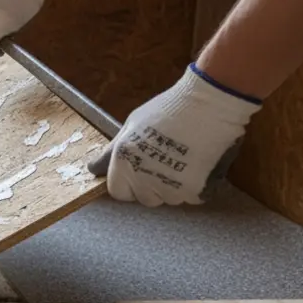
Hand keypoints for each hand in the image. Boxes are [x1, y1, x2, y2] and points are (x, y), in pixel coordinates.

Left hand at [87, 65, 260, 206]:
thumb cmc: (168, 109)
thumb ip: (111, 153)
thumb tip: (93, 169)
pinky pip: (192, 197)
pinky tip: (199, 162)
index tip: (140, 169)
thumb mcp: (131, 126)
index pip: (118, 192)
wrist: (208, 104)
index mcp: (124, 165)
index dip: (129, 182)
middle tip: (165, 160)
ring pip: (170, 199)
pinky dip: (196, 185)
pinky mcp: (195, 192)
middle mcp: (143, 182)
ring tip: (184, 157)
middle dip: (152, 185)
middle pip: (145, 198)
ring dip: (175, 186)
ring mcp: (170, 190)